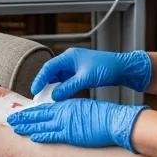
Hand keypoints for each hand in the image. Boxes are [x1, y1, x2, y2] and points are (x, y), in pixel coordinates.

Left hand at [8, 98, 145, 150]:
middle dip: (23, 117)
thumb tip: (65, 116)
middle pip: (39, 114)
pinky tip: (32, 137)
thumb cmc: (104, 116)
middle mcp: (64, 112)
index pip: (45, 107)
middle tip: (10, 119)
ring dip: (27, 126)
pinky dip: (41, 136)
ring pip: (41, 124)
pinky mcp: (70, 133)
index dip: (31, 110)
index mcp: (67, 104)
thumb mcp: (84, 108)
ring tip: (15, 127)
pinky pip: (52, 135)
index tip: (22, 112)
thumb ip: (72, 112)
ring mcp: (66, 123)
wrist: (114, 120)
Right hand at [30, 47, 151, 99]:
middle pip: (52, 72)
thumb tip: (54, 96)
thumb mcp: (85, 79)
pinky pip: (66, 80)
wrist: (122, 67)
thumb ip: (69, 88)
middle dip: (45, 84)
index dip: (40, 79)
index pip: (49, 67)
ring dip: (53, 87)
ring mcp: (75, 66)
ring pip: (59, 77)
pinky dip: (62, 88)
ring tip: (48, 99)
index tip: (34, 91)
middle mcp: (70, 59)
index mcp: (69, 56)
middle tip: (39, 97)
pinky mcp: (80, 72)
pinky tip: (61, 97)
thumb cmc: (106, 68)